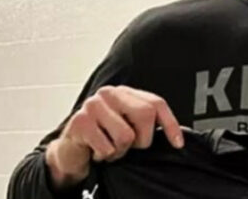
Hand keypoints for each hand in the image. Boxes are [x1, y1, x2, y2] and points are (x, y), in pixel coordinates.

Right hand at [46, 85, 182, 188]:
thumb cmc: (101, 138)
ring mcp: (93, 105)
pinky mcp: (80, 121)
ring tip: (109, 147)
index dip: (170, 124)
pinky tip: (95, 151)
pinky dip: (104, 156)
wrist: (69, 151)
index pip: (156, 103)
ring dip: (119, 151)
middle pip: (145, 115)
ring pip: (126, 136)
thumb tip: (176, 134)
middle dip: (142, 139)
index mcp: (125, 92)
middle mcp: (109, 93)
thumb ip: (146, 123)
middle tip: (129, 146)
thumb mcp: (127, 126)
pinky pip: (107, 148)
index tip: (178, 143)